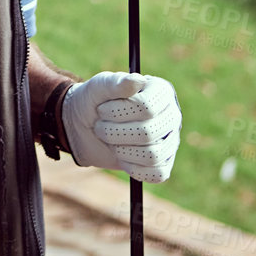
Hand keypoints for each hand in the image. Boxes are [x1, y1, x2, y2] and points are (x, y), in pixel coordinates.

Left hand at [62, 72, 180, 183]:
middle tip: (101, 127)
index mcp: (160, 91)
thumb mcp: (100, 86)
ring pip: (152, 155)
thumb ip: (117, 83)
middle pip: (149, 133)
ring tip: (110, 140)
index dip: (119, 112)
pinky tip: (122, 156)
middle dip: (116, 133)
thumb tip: (137, 81)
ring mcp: (170, 140)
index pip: (147, 107)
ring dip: (121, 150)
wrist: (85, 126)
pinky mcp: (164, 163)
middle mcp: (171, 115)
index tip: (102, 109)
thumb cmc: (96, 100)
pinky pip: (156, 174)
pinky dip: (133, 168)